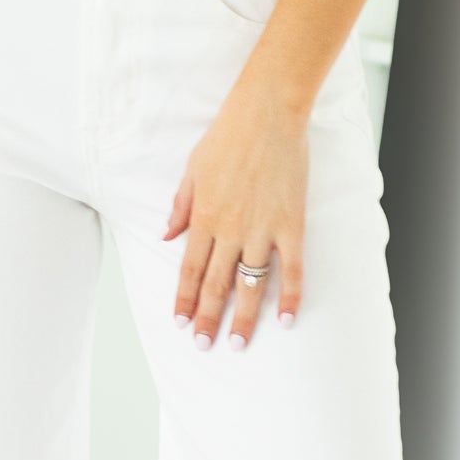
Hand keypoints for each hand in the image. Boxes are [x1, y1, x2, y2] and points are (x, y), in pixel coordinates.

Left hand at [163, 78, 306, 346]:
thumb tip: (166, 236)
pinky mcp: (291, 223)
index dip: (185, 299)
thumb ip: (181, 206)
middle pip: (216, 284)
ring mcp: (262, 229)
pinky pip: (292, 268)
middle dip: (208, 318)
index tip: (181, 324)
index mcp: (204, 216)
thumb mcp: (193, 168)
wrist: (267, 112)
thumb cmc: (228, 135)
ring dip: (243, 317)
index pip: (190, 269)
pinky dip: (290, 296)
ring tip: (238, 345)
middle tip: (203, 346)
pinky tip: (286, 320)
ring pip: (249, 284)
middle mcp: (230, 229)